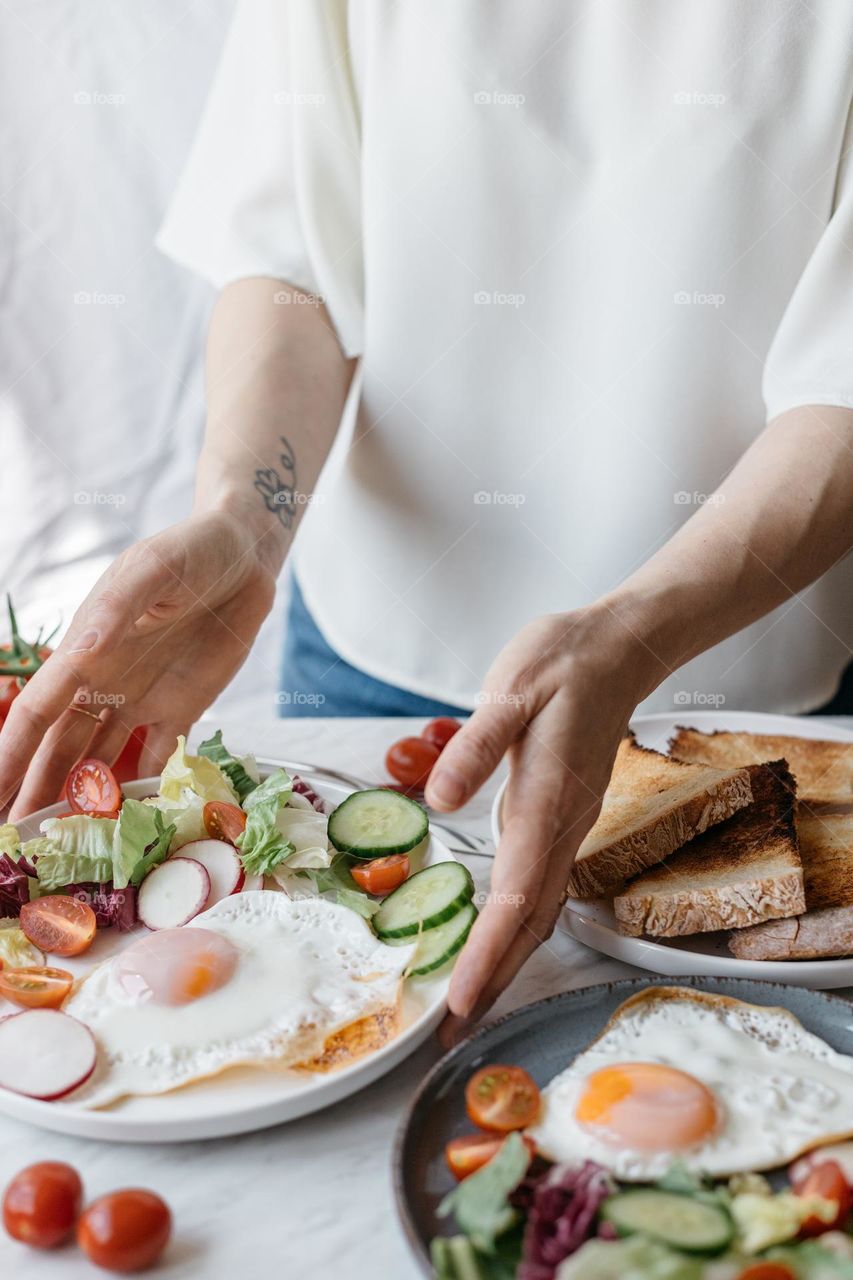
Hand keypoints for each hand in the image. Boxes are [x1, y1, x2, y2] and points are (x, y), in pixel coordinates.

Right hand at [0, 510, 280, 817]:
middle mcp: (104, 683)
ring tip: (57, 845)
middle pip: (57, 749)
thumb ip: (120, 606)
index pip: (38, 713)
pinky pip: (154, 761)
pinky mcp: (180, 710)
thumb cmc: (192, 550)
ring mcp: (140, 701)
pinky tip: (124, 827)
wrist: (245, 556)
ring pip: (96, 762)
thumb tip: (84, 645)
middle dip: (32, 793)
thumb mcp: (155, 570)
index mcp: (86, 651)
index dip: (10, 755)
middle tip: (15, 842)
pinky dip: (138, 793)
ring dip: (76, 802)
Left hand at [425, 608, 652, 1038]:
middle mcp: (562, 826)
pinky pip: (543, 886)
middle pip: (530, 922)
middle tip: (454, 1029)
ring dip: (507, 958)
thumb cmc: (561, 664)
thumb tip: (439, 800)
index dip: (486, 957)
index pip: (514, 899)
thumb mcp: (509, 691)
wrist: (618, 649)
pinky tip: (499, 936)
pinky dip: (518, 924)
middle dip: (494, 979)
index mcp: (545, 802)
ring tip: (471, 999)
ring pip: (539, 909)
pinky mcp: (565, 815)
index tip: (459, 1003)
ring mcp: (569, 824)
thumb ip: (475, 747)